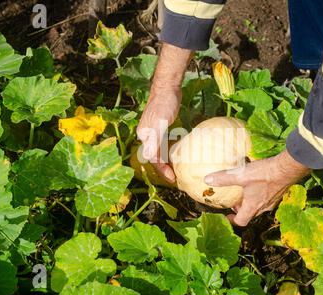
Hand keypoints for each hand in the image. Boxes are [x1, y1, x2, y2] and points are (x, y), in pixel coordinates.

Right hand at [136, 43, 191, 182]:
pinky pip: (165, 143)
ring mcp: (153, 131)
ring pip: (160, 151)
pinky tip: (178, 154)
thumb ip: (154, 140)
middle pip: (155, 156)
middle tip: (175, 177)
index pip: (153, 159)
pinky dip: (170, 151)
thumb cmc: (164, 103)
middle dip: (164, 168)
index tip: (173, 178)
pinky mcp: (161, 127)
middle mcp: (146, 135)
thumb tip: (149, 158)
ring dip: (167, 161)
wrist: (168, 86)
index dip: (162, 170)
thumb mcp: (160, 122)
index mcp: (144, 136)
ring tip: (177, 169)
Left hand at [204, 150, 310, 225]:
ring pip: (258, 206)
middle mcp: (263, 206)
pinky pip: (265, 198)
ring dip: (249, 202)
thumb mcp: (241, 175)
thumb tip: (208, 179)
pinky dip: (258, 195)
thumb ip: (224, 178)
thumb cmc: (265, 174)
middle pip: (250, 214)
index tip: (226, 215)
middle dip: (240, 209)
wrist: (287, 168)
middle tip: (233, 201)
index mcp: (253, 206)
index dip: (232, 220)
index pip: (241, 221)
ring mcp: (272, 200)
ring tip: (243, 191)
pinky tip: (256, 182)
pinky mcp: (278, 192)